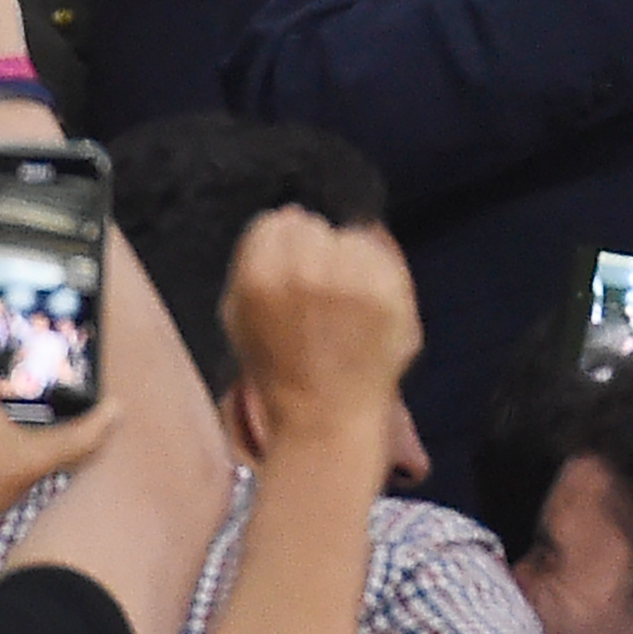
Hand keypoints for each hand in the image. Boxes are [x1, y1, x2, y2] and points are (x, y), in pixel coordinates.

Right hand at [220, 209, 421, 461]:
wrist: (325, 418)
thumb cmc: (280, 372)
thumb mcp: (240, 316)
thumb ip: (257, 262)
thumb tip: (288, 215)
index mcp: (259, 275)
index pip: (276, 221)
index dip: (284, 245)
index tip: (290, 270)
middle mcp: (306, 268)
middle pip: (315, 224)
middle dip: (317, 249)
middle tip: (320, 291)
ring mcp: (353, 277)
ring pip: (353, 236)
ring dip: (351, 259)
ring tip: (347, 304)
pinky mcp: (391, 290)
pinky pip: (385, 257)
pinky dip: (381, 274)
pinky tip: (370, 309)